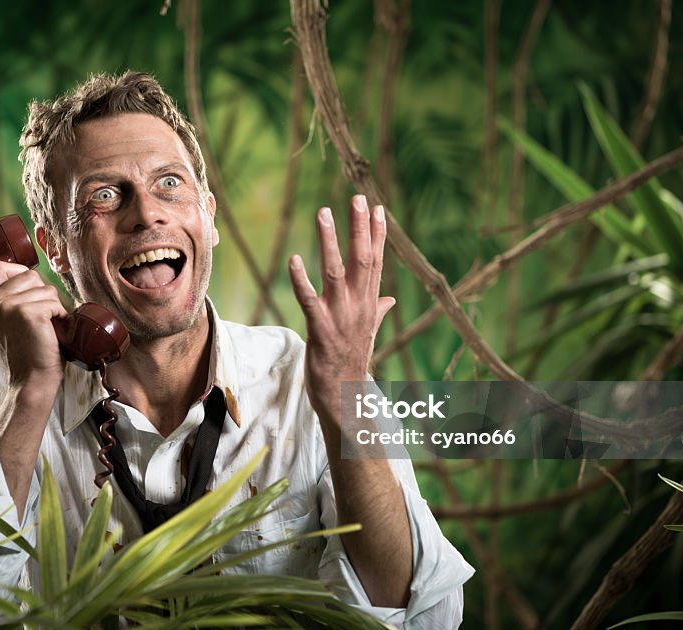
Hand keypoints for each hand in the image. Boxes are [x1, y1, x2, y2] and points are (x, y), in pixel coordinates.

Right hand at [0, 261, 66, 386]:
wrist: (31, 382)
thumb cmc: (28, 353)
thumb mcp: (8, 323)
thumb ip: (10, 300)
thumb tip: (33, 272)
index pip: (0, 267)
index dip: (21, 273)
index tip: (32, 294)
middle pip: (30, 274)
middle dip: (44, 294)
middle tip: (43, 319)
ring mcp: (7, 306)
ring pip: (46, 288)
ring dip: (55, 307)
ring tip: (48, 328)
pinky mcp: (27, 313)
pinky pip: (55, 302)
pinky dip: (61, 316)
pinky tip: (54, 332)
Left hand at [288, 194, 394, 416]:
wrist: (346, 399)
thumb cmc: (353, 362)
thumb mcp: (369, 333)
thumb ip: (379, 311)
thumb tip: (389, 300)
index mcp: (369, 304)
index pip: (376, 262)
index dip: (377, 234)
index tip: (377, 207)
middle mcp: (359, 306)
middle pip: (362, 260)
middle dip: (360, 228)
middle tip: (357, 198)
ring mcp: (341, 317)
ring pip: (336, 272)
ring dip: (330, 242)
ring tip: (323, 213)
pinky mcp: (321, 330)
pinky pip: (309, 301)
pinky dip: (301, 280)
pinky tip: (293, 259)